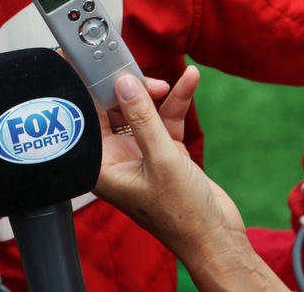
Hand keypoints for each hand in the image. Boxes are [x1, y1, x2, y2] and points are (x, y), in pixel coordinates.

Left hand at [94, 68, 284, 291]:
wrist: (217, 238)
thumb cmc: (183, 216)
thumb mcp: (162, 159)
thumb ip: (143, 118)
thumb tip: (124, 83)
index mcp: (102, 167)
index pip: (86, 120)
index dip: (89, 91)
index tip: (94, 63)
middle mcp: (117, 158)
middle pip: (113, 110)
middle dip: (128, 88)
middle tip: (141, 74)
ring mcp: (141, 153)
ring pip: (142, 111)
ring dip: (156, 93)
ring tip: (170, 81)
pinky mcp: (164, 151)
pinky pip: (165, 119)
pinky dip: (176, 102)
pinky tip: (188, 81)